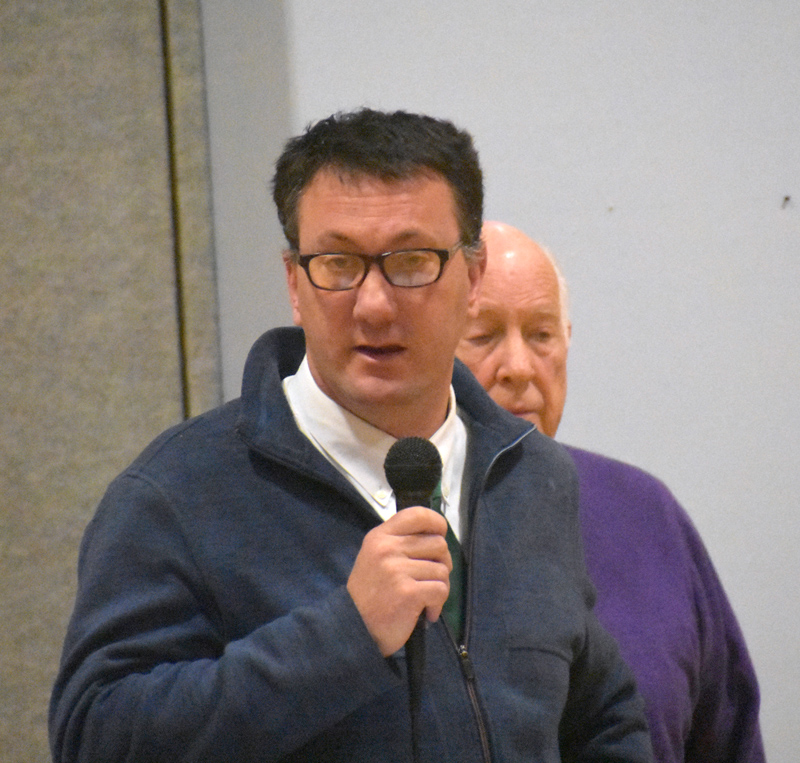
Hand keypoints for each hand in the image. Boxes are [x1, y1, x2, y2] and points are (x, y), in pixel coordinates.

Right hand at [347, 506, 451, 656]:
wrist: (355, 627)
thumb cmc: (371, 592)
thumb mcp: (377, 556)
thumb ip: (401, 542)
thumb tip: (438, 536)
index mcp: (380, 536)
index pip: (417, 515)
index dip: (436, 522)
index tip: (440, 535)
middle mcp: (388, 548)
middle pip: (438, 543)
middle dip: (443, 562)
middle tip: (431, 578)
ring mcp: (397, 569)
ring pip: (443, 569)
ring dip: (439, 586)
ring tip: (425, 598)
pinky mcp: (408, 592)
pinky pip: (441, 590)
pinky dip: (438, 604)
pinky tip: (426, 611)